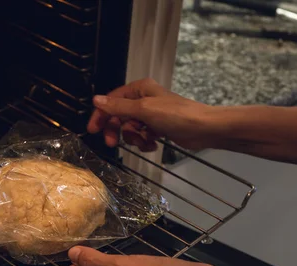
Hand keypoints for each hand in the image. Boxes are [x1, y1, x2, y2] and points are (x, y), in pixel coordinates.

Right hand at [87, 78, 220, 150]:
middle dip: (117, 130)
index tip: (94, 130)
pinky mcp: (158, 127)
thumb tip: (96, 99)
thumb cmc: (174, 115)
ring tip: (144, 142)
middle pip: (119, 116)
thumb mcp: (143, 110)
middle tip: (112, 143)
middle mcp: (143, 99)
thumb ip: (118, 106)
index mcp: (139, 89)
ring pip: (130, 128)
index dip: (101, 115)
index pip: (112, 101)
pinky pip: (142, 136)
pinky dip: (145, 142)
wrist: (203, 129)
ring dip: (134, 138)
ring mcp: (151, 114)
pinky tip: (153, 144)